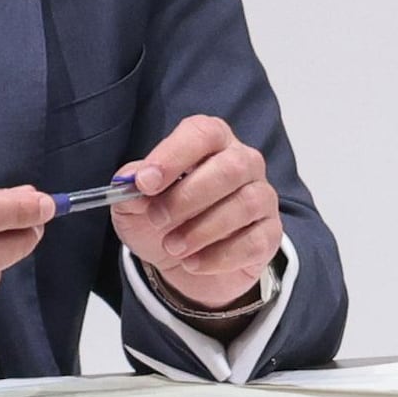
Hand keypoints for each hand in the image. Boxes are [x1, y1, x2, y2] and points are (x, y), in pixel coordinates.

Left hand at [108, 114, 288, 316]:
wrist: (184, 263)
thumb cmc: (163, 221)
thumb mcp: (135, 205)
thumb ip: (130, 190)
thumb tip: (128, 182)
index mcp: (211, 143)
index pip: (203, 133)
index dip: (174, 155)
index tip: (145, 182)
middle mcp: (244, 163)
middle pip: (230, 167)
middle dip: (188, 196)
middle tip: (157, 219)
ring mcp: (262, 198)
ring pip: (245, 204)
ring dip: (202, 229)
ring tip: (172, 247)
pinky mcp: (269, 234)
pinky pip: (254, 241)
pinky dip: (219, 256)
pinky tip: (193, 263)